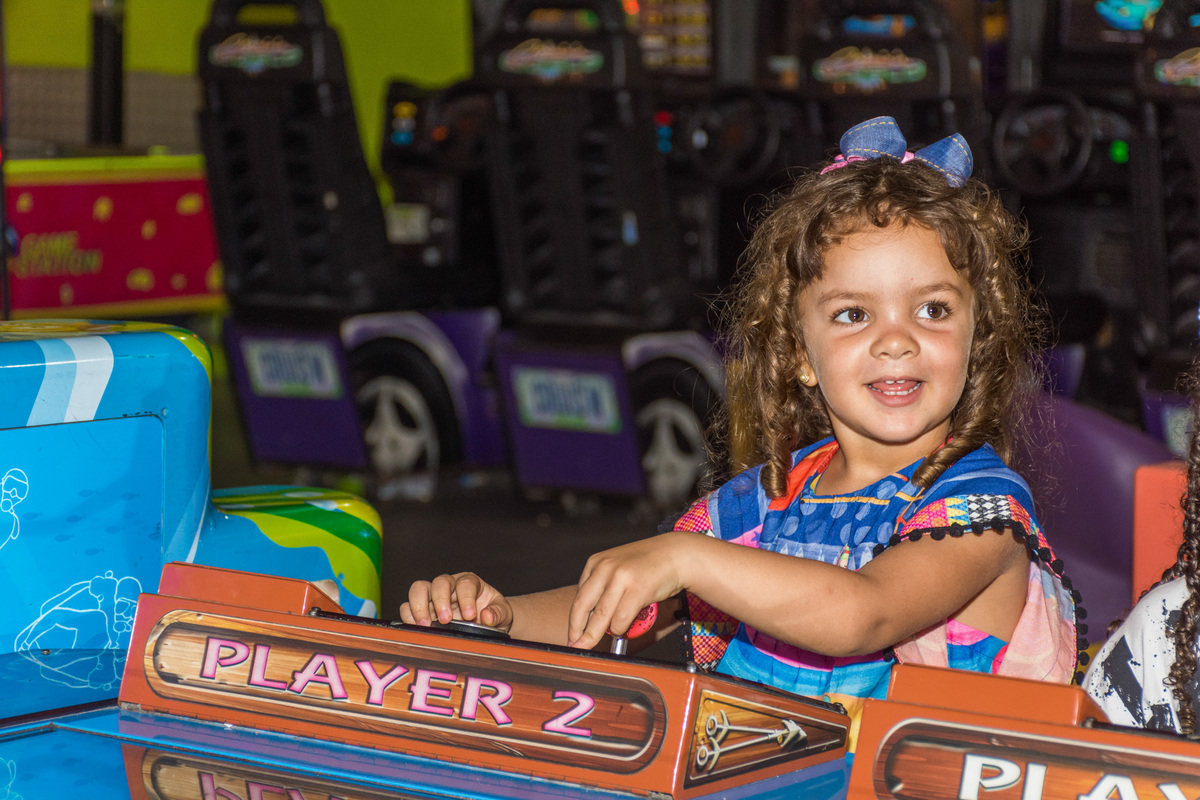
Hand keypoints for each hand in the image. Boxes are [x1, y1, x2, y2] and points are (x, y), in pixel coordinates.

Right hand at [399, 572, 513, 631]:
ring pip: (419, 590)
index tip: (470, 615)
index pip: (465, 583)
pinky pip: (408, 608)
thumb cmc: (493, 613)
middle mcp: (450, 586)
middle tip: (445, 620)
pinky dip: (408, 617)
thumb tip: (488, 616)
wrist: (488, 623)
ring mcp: (434, 597)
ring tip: (425, 625)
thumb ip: (499, 613)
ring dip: (419, 606)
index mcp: (470, 582)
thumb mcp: (503, 612)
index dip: (466, 598)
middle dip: (440, 600)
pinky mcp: (422, 610)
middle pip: (439, 582)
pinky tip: (416, 629)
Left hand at [568, 533, 687, 648]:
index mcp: (596, 562)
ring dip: (598, 635)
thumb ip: (603, 587)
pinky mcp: (637, 590)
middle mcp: (605, 568)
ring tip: (599, 642)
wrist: (676, 554)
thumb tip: (591, 617)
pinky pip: (621, 621)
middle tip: (575, 646)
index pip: (578, 597)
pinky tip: (623, 630)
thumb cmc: (648, 564)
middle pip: (583, 608)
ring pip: (600, 618)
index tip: (574, 633)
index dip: (575, 619)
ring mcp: (620, 579)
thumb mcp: (618, 567)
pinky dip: (620, 630)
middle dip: (578, 632)